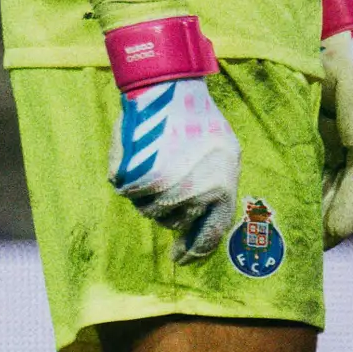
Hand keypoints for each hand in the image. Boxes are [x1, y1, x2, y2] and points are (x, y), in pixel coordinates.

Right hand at [110, 71, 243, 263]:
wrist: (171, 91)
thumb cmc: (200, 119)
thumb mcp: (226, 154)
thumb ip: (218, 187)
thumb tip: (204, 218)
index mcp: (222, 190)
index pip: (210, 234)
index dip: (194, 251)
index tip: (179, 260)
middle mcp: (194, 195)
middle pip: (172, 222)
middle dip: (166, 210)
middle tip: (163, 185)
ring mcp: (165, 188)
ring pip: (147, 210)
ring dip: (145, 196)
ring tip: (151, 166)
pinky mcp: (138, 178)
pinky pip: (126, 192)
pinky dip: (126, 180)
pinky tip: (134, 160)